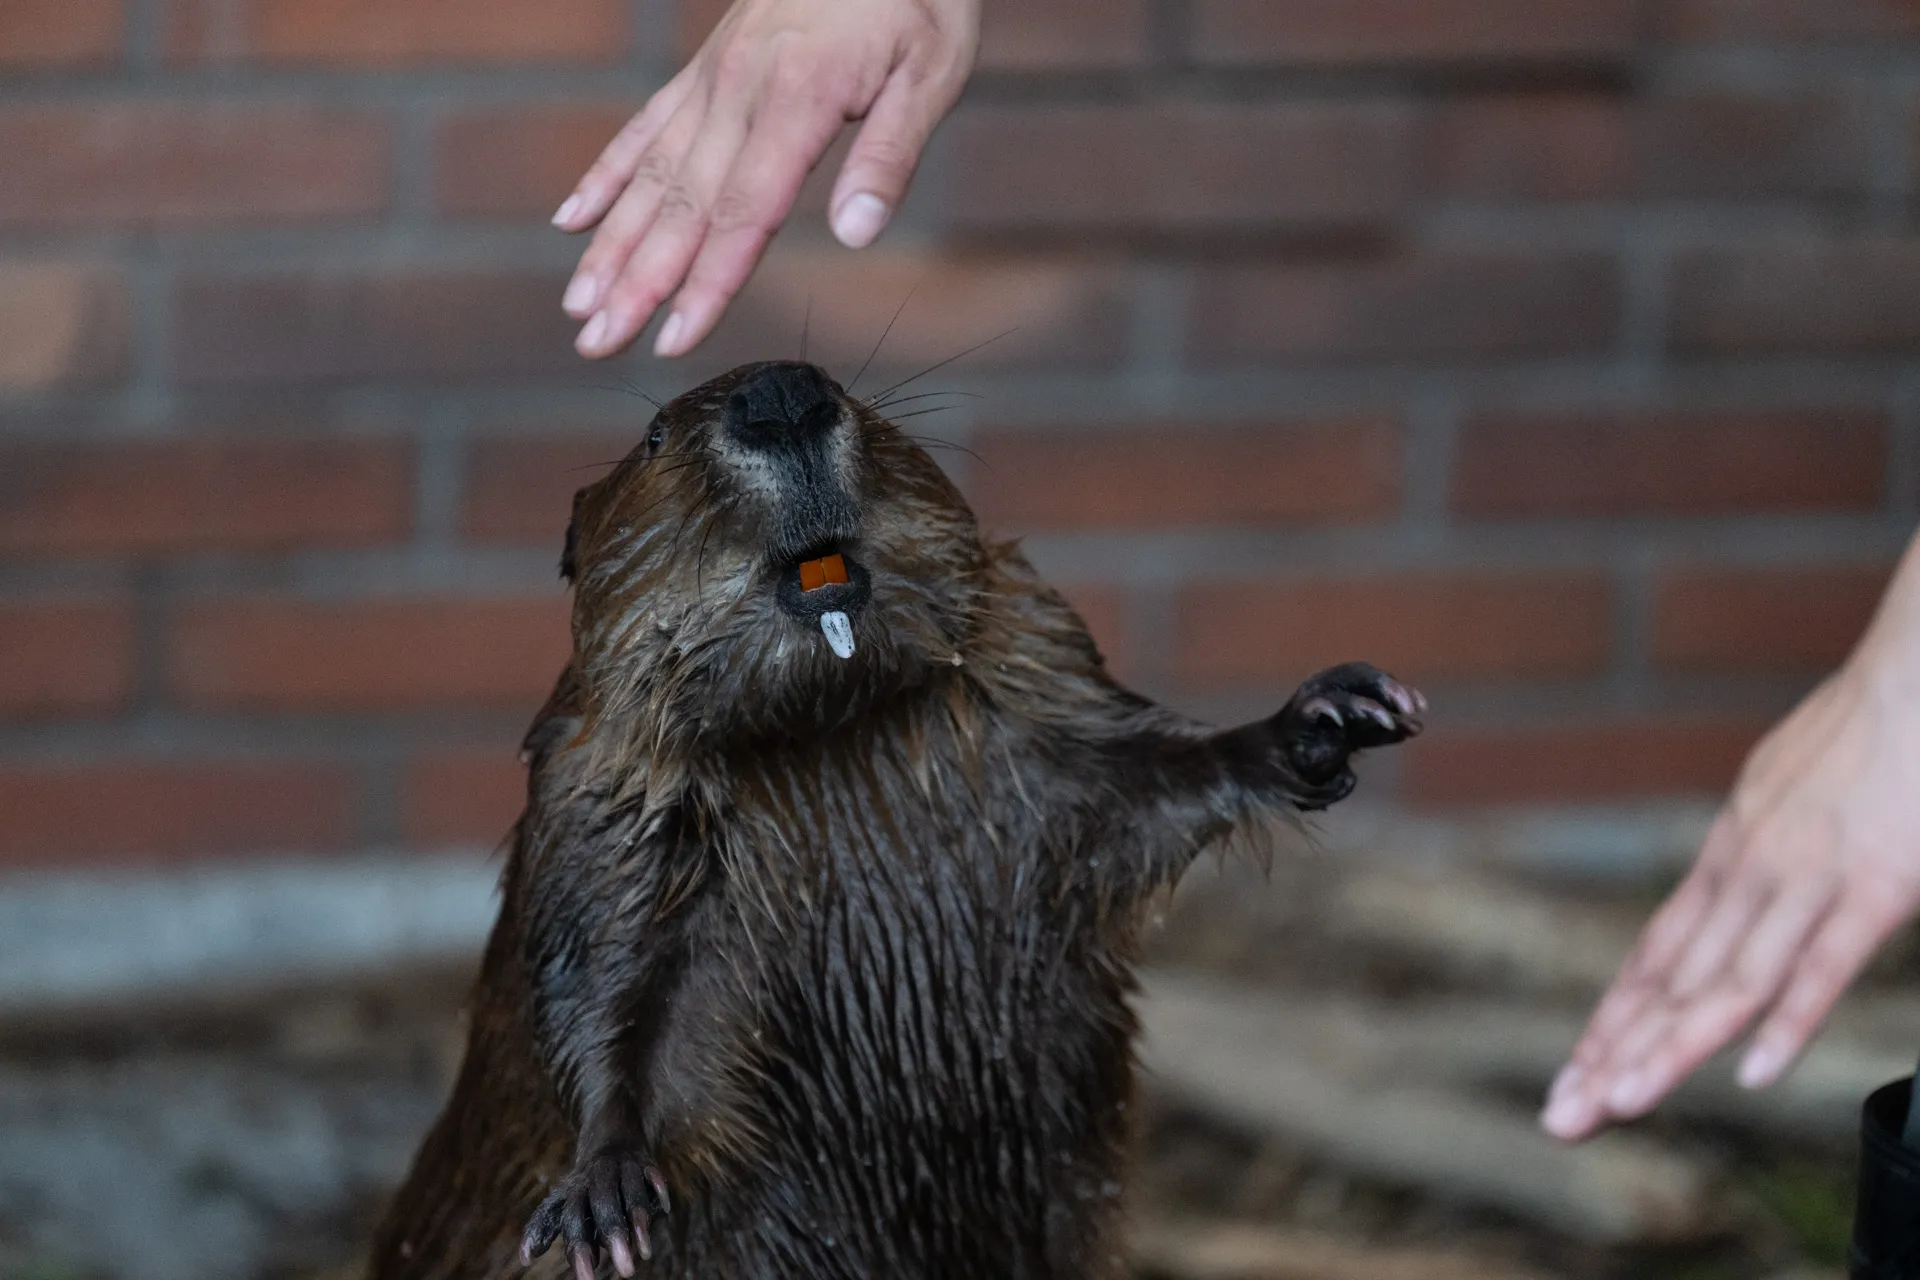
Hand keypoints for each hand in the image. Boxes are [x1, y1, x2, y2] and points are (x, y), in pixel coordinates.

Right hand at [554, 0, 980, 360]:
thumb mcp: (930, 72)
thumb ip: (889, 156)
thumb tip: (856, 234)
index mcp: (795, 101)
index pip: (742, 214)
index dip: (705, 284)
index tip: (672, 341)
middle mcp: (738, 91)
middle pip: (680, 206)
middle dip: (636, 283)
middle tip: (596, 343)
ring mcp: (713, 78)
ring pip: (650, 174)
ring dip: (610, 244)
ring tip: (579, 305)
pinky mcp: (706, 67)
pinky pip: (644, 127)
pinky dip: (606, 175)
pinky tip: (572, 220)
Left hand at [1541, 630, 1919, 1141]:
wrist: (1914, 675)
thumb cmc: (1858, 738)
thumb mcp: (1779, 798)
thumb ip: (1752, 858)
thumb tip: (1727, 897)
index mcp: (1727, 856)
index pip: (1655, 956)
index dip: (1613, 1021)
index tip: (1574, 1075)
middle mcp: (1748, 871)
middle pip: (1671, 980)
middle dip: (1613, 1052)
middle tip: (1563, 1116)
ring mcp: (1806, 878)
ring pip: (1727, 980)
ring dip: (1671, 1047)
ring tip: (1624, 1102)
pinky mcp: (1875, 883)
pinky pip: (1824, 960)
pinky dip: (1788, 1017)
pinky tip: (1752, 1071)